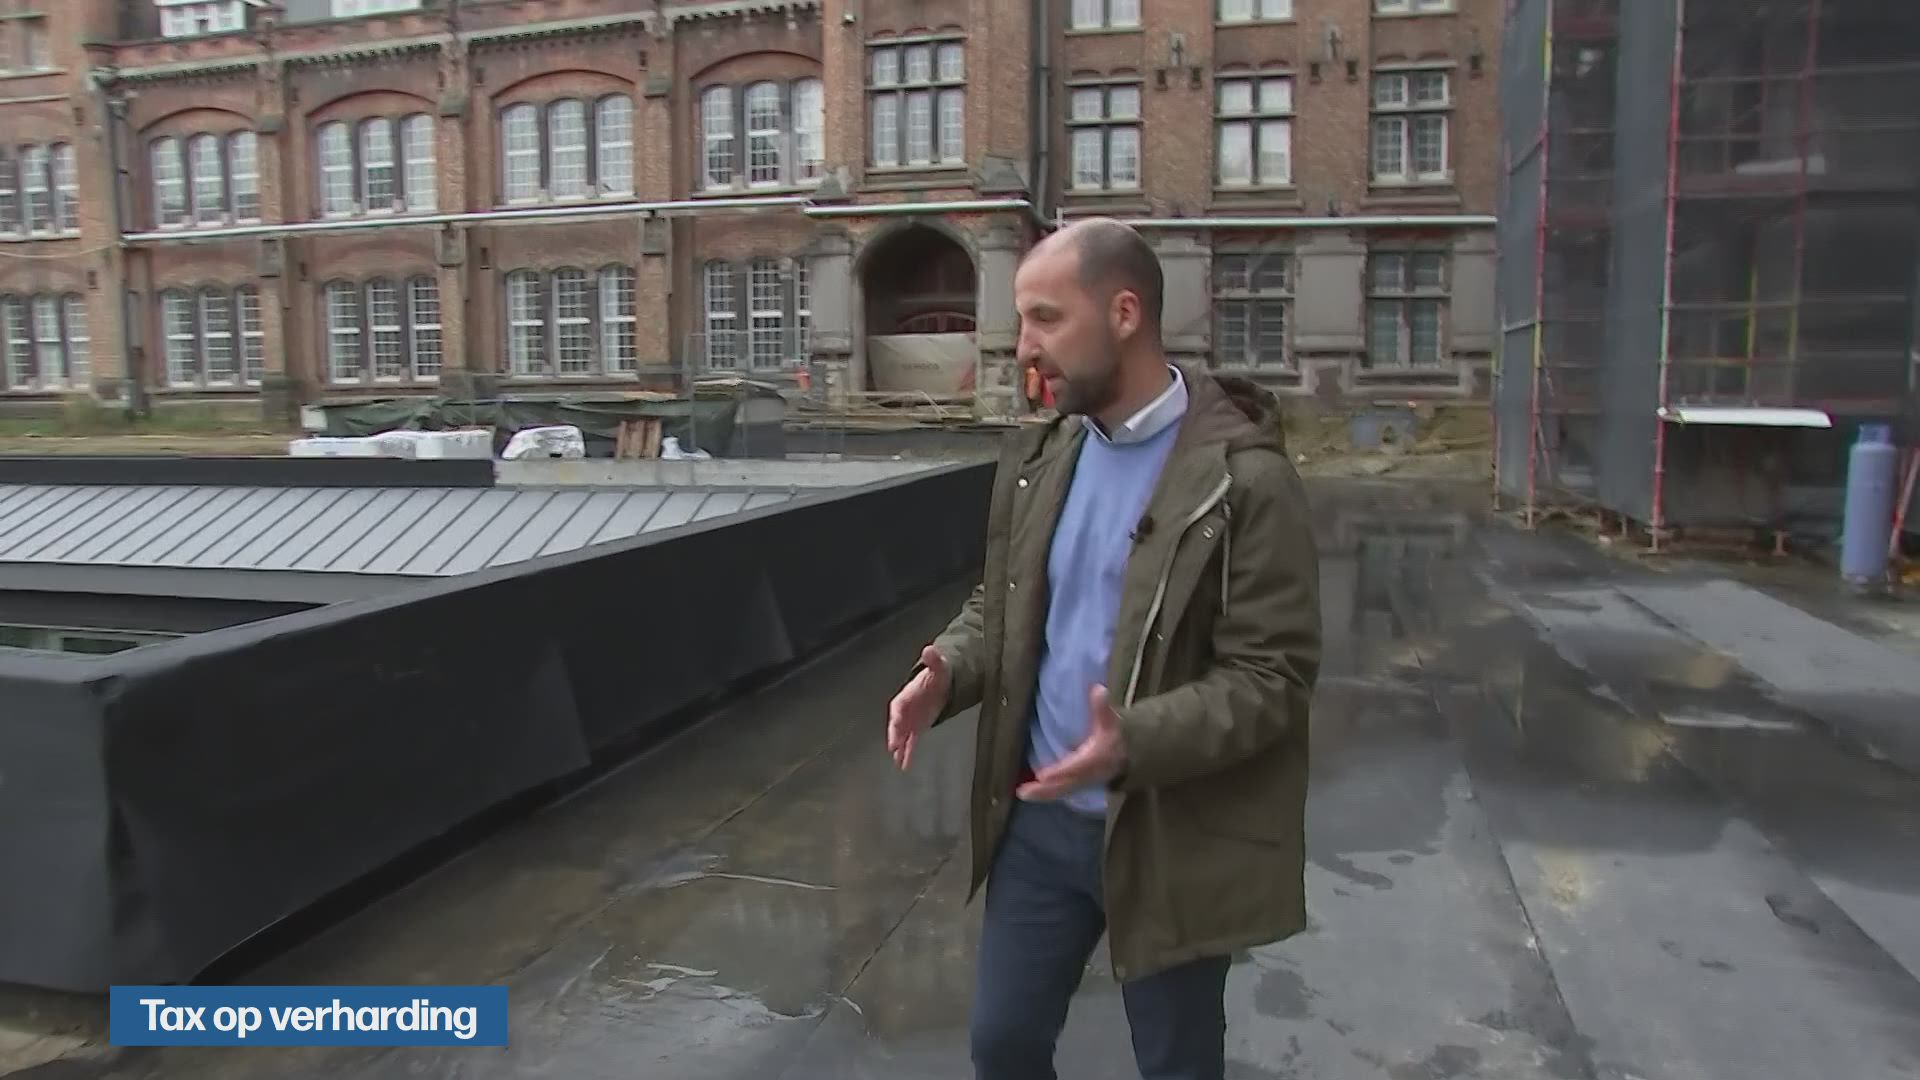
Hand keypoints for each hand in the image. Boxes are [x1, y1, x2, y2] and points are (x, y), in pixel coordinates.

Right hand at [887, 645, 949, 770]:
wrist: (941, 684)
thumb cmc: (937, 675)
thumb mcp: (939, 667)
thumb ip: (934, 660)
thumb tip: (930, 649)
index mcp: (907, 694)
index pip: (899, 704)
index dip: (898, 714)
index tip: (897, 722)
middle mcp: (905, 709)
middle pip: (896, 723)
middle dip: (895, 734)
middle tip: (893, 746)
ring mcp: (910, 720)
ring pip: (901, 735)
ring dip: (899, 747)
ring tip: (897, 760)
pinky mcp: (917, 729)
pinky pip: (910, 742)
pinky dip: (907, 753)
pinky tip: (904, 765)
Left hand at [1016, 684, 1126, 800]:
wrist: (1127, 754)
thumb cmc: (1114, 734)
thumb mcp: (1110, 720)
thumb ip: (1102, 707)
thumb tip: (1099, 689)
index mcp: (1094, 758)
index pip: (1075, 767)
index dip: (1060, 772)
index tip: (1043, 775)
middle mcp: (1088, 774)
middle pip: (1065, 784)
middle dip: (1045, 789)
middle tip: (1023, 792)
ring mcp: (1083, 782)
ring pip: (1061, 791)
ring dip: (1042, 794)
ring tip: (1021, 793)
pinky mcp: (1078, 784)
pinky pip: (1061, 791)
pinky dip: (1046, 794)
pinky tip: (1031, 794)